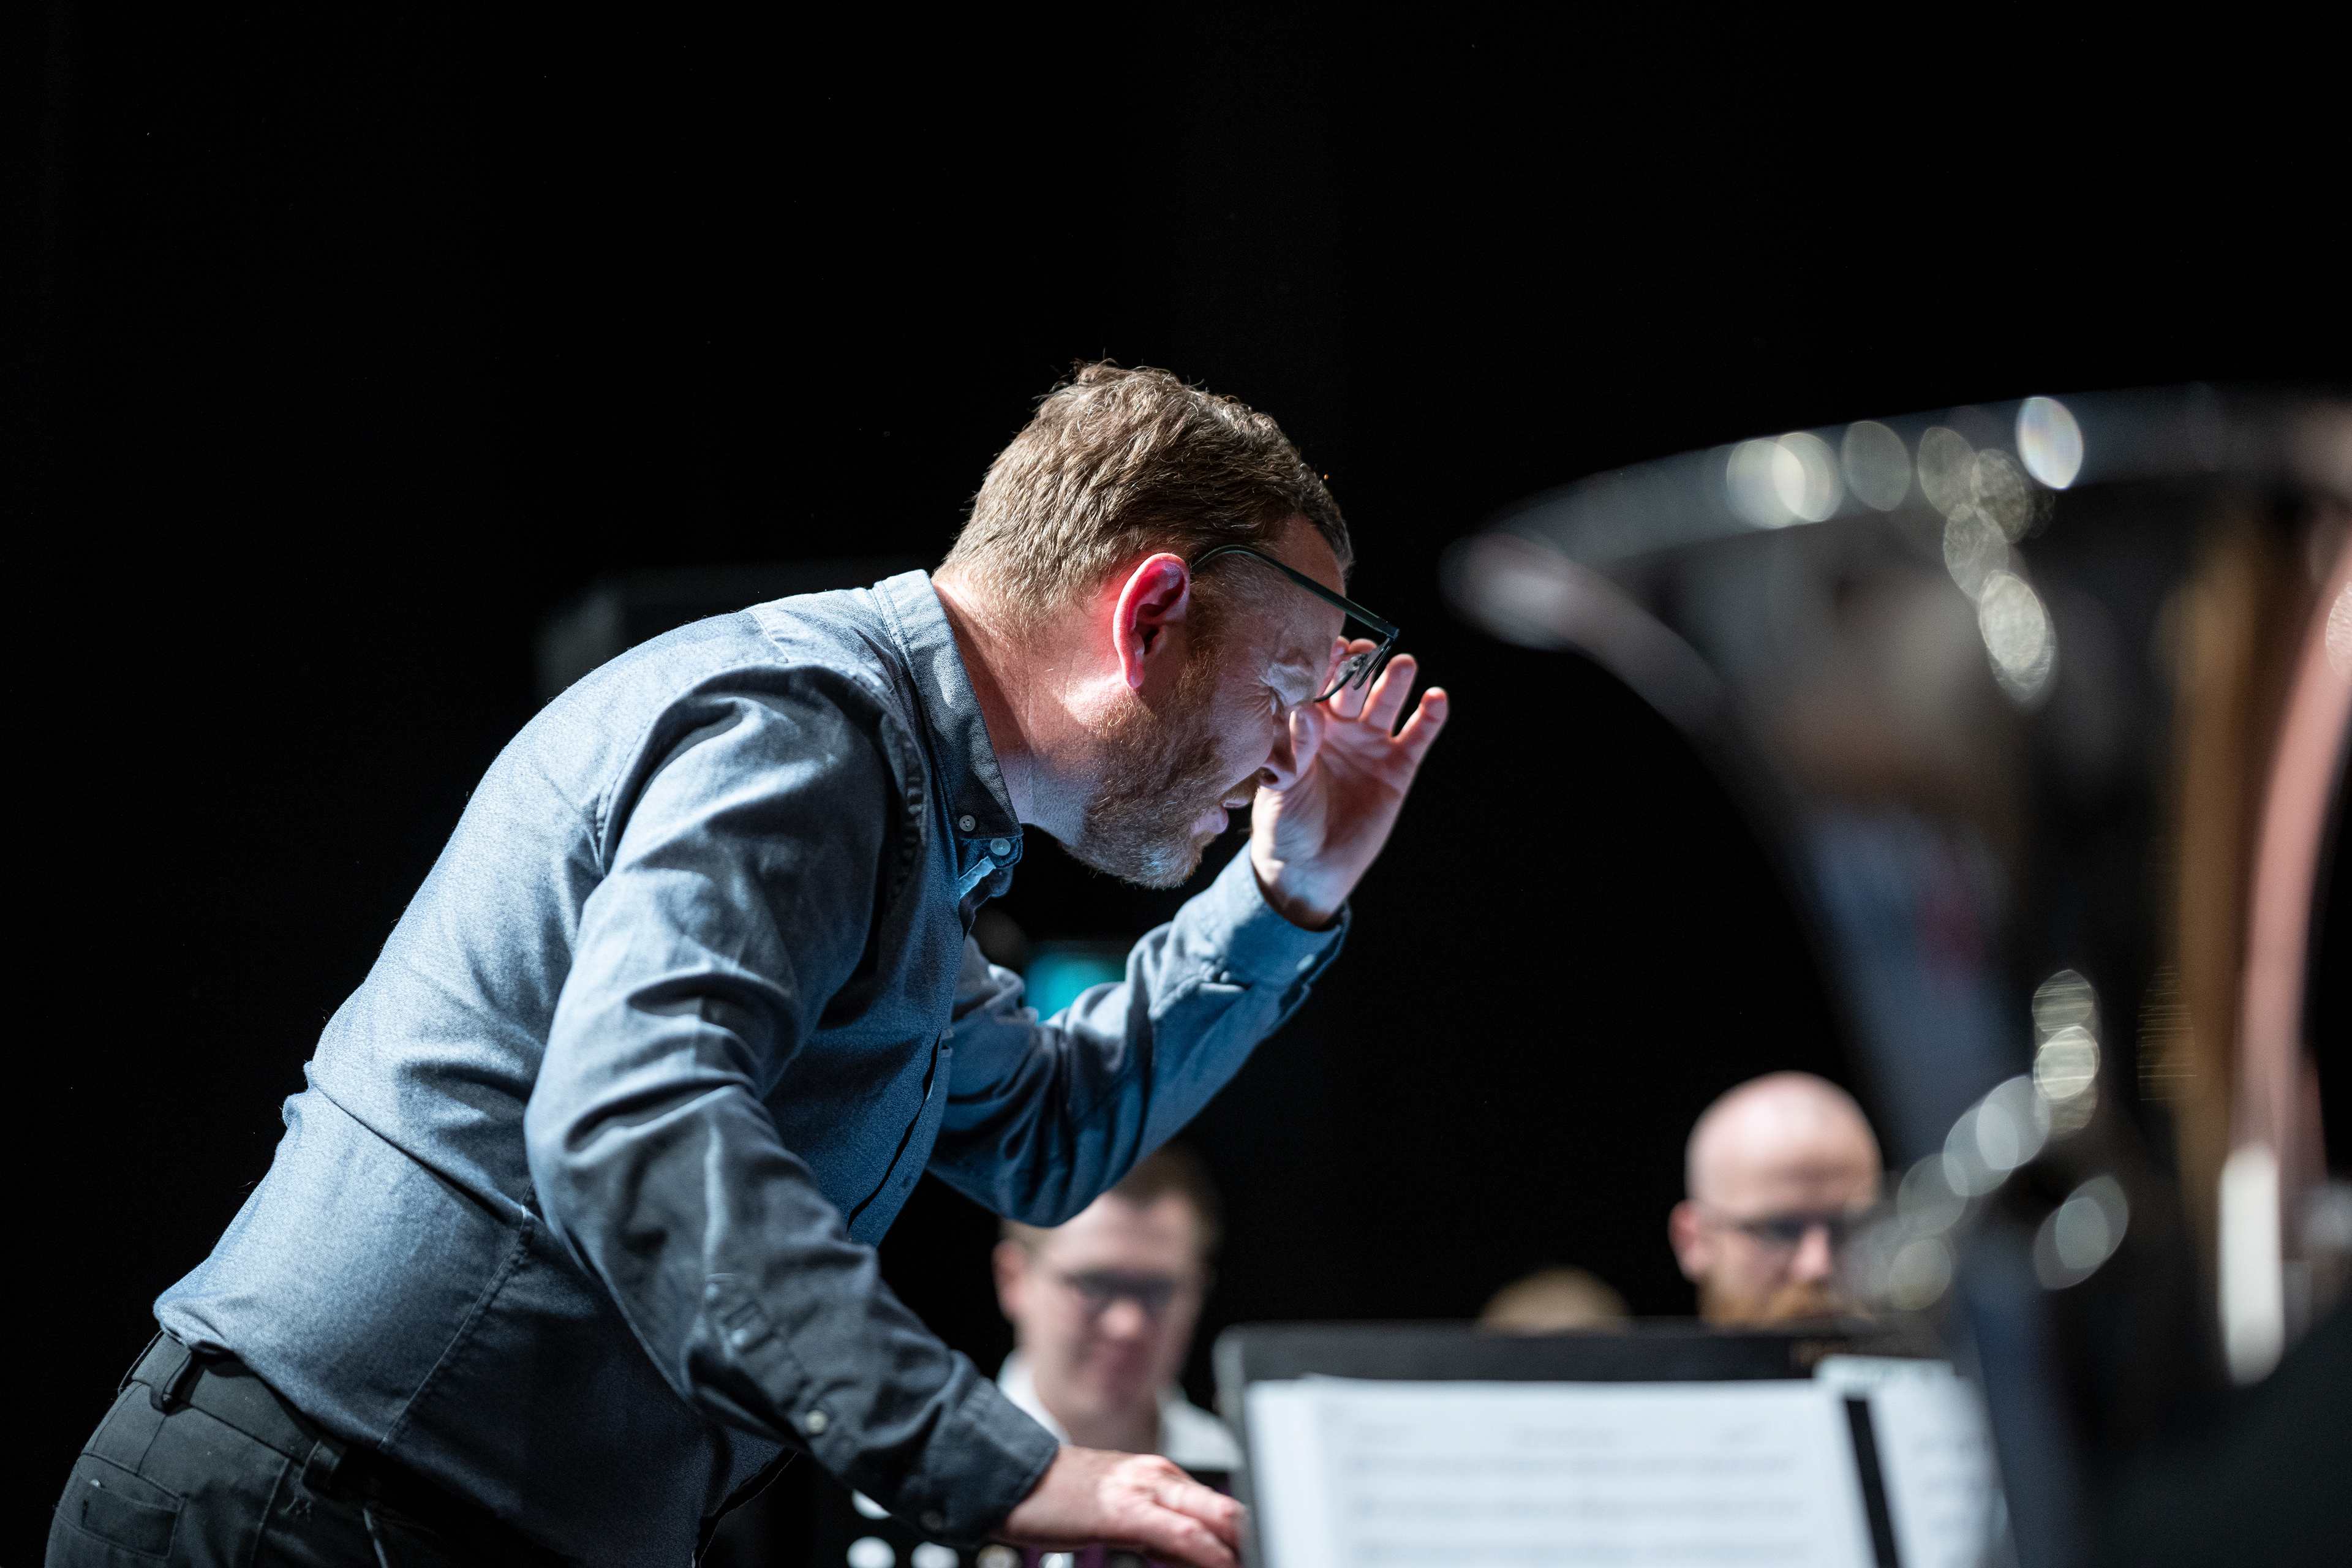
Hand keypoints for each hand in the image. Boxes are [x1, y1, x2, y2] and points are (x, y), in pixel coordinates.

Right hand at [997, 1447, 1241, 1567]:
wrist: (1012, 1477)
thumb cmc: (1060, 1498)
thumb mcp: (1120, 1514)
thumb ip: (1158, 1532)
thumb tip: (1191, 1556)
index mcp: (1161, 1476)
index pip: (1221, 1507)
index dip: (1246, 1537)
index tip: (1260, 1554)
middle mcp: (1159, 1476)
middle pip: (1229, 1509)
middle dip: (1254, 1540)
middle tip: (1272, 1555)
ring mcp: (1143, 1489)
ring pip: (1214, 1517)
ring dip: (1239, 1548)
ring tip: (1255, 1561)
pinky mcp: (1123, 1510)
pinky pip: (1180, 1533)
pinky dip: (1208, 1552)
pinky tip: (1222, 1564)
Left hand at [1250, 646, 1447, 927]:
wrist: (1309, 868)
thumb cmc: (1284, 823)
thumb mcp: (1281, 785)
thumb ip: (1294, 748)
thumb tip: (1307, 710)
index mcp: (1304, 724)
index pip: (1317, 683)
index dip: (1324, 664)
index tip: (1330, 647)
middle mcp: (1339, 726)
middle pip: (1354, 685)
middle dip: (1360, 666)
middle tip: (1366, 652)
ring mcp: (1370, 743)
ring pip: (1387, 701)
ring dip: (1395, 680)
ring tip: (1403, 664)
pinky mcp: (1398, 766)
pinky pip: (1417, 735)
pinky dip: (1430, 717)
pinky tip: (1436, 698)